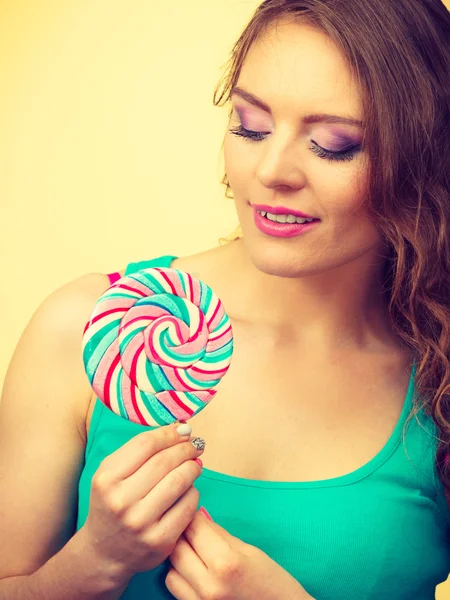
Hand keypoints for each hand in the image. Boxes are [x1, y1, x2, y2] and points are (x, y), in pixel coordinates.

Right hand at [78, 423, 204, 586]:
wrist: (103, 552)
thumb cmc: (112, 503)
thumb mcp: (111, 474)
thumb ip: (139, 451)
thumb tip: (180, 430)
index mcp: (107, 479)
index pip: (145, 444)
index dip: (169, 433)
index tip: (183, 429)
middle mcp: (122, 500)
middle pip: (165, 461)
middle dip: (186, 448)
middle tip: (196, 444)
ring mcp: (141, 523)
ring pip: (179, 481)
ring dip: (193, 467)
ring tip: (195, 463)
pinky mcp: (160, 541)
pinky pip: (188, 505)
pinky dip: (193, 492)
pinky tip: (190, 488)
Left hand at [166, 510, 313, 599]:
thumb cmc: (273, 584)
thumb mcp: (250, 551)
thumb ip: (220, 535)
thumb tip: (198, 518)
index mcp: (226, 564)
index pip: (195, 529)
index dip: (193, 516)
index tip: (193, 511)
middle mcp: (209, 586)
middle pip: (178, 549)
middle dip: (183, 534)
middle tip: (191, 528)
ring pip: (171, 572)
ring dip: (178, 558)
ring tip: (193, 552)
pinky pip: (177, 591)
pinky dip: (181, 578)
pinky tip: (194, 571)